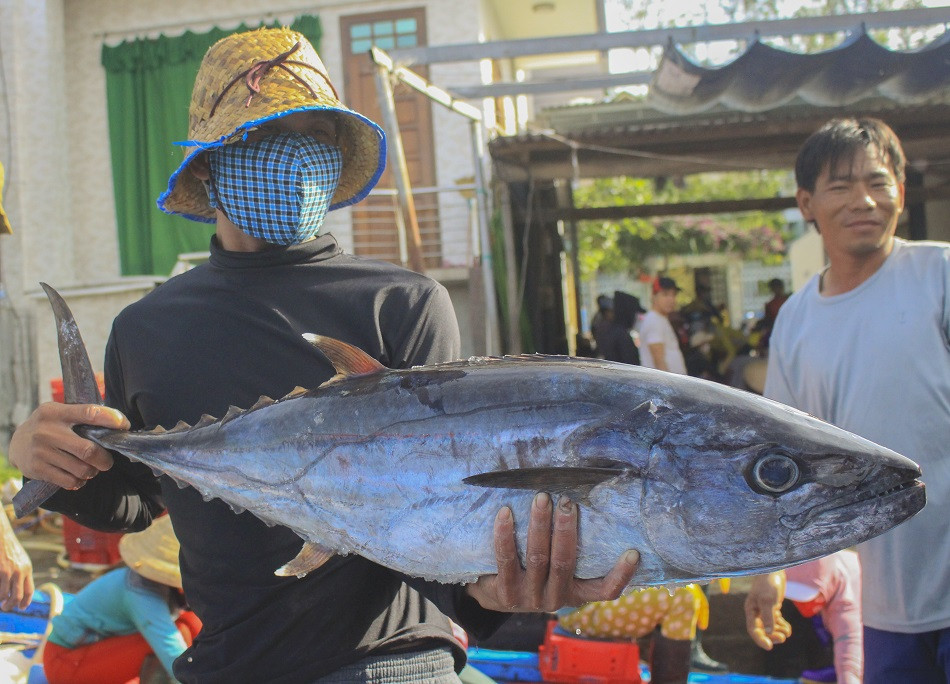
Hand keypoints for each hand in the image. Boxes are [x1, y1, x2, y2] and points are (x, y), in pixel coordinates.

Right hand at [0, 511, 32, 610]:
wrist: (1, 535)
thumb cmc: (8, 548)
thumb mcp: (19, 559)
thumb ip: (21, 572)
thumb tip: (18, 588)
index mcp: (27, 569)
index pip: (29, 590)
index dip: (26, 601)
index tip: (21, 607)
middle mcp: (20, 571)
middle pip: (18, 596)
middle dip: (11, 605)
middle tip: (6, 608)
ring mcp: (9, 572)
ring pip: (5, 595)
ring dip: (2, 602)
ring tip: (0, 603)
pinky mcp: (0, 571)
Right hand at [8, 403, 127, 489]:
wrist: (17, 443)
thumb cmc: (50, 426)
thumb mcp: (61, 413)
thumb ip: (83, 416)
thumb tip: (119, 423)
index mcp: (56, 412)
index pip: (89, 413)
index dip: (111, 419)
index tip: (124, 425)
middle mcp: (47, 431)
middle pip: (88, 450)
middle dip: (104, 459)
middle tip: (107, 461)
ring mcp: (41, 451)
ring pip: (81, 469)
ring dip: (92, 472)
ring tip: (91, 468)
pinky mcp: (37, 469)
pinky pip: (69, 481)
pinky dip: (80, 481)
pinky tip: (78, 476)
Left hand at [465, 493, 638, 611]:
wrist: (494, 596)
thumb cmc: (533, 571)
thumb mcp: (555, 569)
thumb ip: (571, 548)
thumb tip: (587, 502)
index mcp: (574, 593)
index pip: (604, 591)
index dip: (621, 575)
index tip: (633, 552)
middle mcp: (554, 600)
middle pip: (564, 563)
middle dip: (566, 529)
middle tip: (567, 501)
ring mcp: (529, 598)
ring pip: (537, 558)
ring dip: (539, 524)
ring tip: (541, 498)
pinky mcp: (505, 594)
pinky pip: (506, 560)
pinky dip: (506, 535)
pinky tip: (505, 513)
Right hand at [744, 571, 791, 649]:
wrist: (775, 570)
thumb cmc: (768, 583)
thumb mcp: (767, 600)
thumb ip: (768, 616)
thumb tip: (768, 631)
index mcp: (750, 610)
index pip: (752, 629)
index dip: (760, 639)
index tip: (770, 647)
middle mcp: (756, 612)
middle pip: (762, 630)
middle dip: (772, 636)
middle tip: (782, 638)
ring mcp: (765, 610)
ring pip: (770, 627)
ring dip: (778, 631)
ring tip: (787, 632)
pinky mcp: (773, 607)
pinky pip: (776, 621)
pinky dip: (782, 626)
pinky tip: (788, 628)